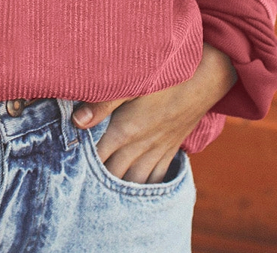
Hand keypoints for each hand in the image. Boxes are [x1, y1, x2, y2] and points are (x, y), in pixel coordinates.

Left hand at [71, 43, 237, 183]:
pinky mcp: (171, 146)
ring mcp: (159, 148)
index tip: (70, 174)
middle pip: (116, 175)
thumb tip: (77, 122)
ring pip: (137, 180)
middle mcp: (142, 145)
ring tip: (107, 199)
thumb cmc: (165, 76)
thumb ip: (102, 102)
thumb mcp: (131, 83)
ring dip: (123, 190)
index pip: (99, 158)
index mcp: (126, 131)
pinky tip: (141, 190)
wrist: (206, 77)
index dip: (83, 167)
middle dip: (99, 185)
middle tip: (83, 192)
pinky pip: (158, 175)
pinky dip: (148, 185)